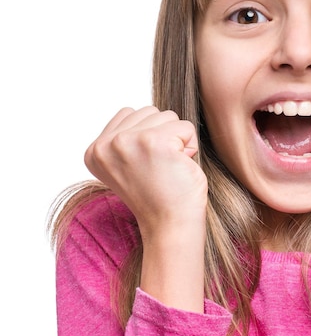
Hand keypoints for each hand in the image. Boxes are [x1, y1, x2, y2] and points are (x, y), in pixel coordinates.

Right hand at [84, 106, 207, 309]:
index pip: (130, 114)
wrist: (170, 224)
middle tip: (160, 169)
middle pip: (149, 112)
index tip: (147, 167)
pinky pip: (186, 127)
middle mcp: (105, 145)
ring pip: (168, 116)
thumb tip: (144, 112)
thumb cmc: (159, 195)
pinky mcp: (153, 141)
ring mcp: (127, 141)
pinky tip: (180, 168)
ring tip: (169, 168)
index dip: (149, 137)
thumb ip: (128, 138)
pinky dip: (191, 147)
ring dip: (178, 141)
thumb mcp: (129, 163)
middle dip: (164, 136)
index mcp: (94, 151)